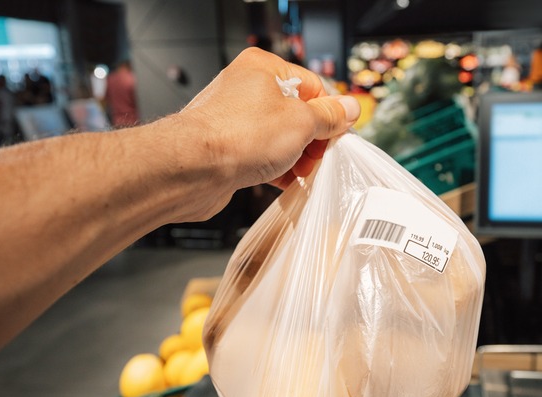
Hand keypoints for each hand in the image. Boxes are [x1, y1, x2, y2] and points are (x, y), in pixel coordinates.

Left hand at [175, 47, 359, 189]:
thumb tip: (348, 109)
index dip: (329, 113)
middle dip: (312, 140)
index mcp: (264, 68)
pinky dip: (276, 168)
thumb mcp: (301, 122)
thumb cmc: (237, 136)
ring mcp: (234, 118)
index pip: (312, 86)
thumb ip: (329, 116)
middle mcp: (246, 88)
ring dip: (295, 157)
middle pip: (296, 113)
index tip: (338, 135)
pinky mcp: (227, 147)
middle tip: (318, 157)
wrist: (192, 169)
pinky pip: (261, 155)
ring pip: (279, 137)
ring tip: (301, 173)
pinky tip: (285, 182)